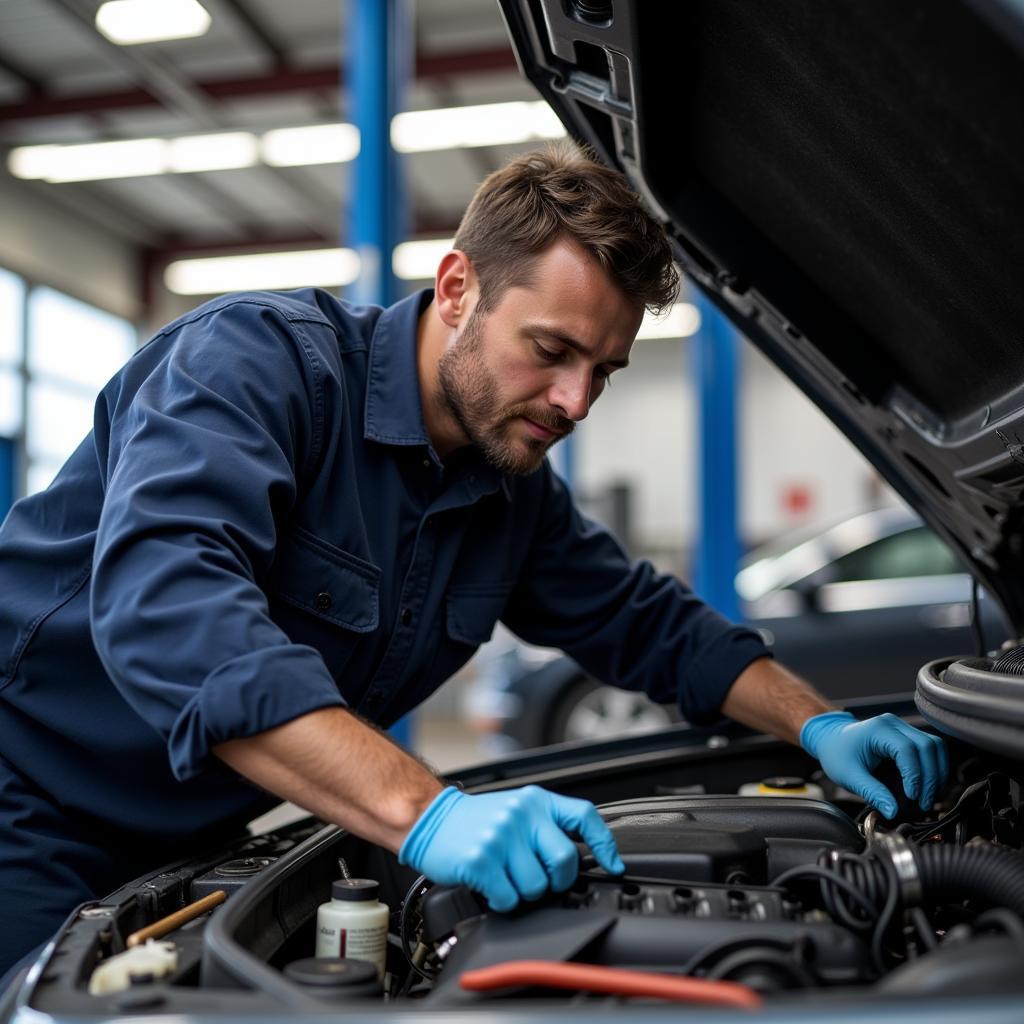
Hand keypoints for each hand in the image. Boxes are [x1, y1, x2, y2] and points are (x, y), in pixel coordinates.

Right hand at [398, 785, 624, 910]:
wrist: (430, 819)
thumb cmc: (476, 821)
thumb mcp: (516, 809)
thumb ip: (545, 826)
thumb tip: (582, 856)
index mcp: (536, 801)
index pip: (584, 816)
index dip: (604, 844)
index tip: (612, 864)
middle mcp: (522, 814)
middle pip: (565, 861)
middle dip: (556, 881)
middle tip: (539, 880)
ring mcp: (501, 836)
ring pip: (537, 886)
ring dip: (524, 893)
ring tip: (507, 878)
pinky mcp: (482, 859)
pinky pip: (509, 898)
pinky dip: (503, 900)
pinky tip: (492, 886)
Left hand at [800, 711, 948, 818]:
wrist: (831, 740)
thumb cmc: (837, 754)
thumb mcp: (849, 776)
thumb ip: (872, 793)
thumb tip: (892, 812)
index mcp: (878, 729)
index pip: (907, 749)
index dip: (914, 775)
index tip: (912, 796)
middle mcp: (894, 724)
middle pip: (927, 746)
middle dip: (930, 778)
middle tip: (923, 802)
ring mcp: (903, 728)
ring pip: (935, 747)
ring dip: (937, 773)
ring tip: (928, 797)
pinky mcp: (909, 737)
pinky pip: (931, 750)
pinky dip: (935, 769)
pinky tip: (929, 787)